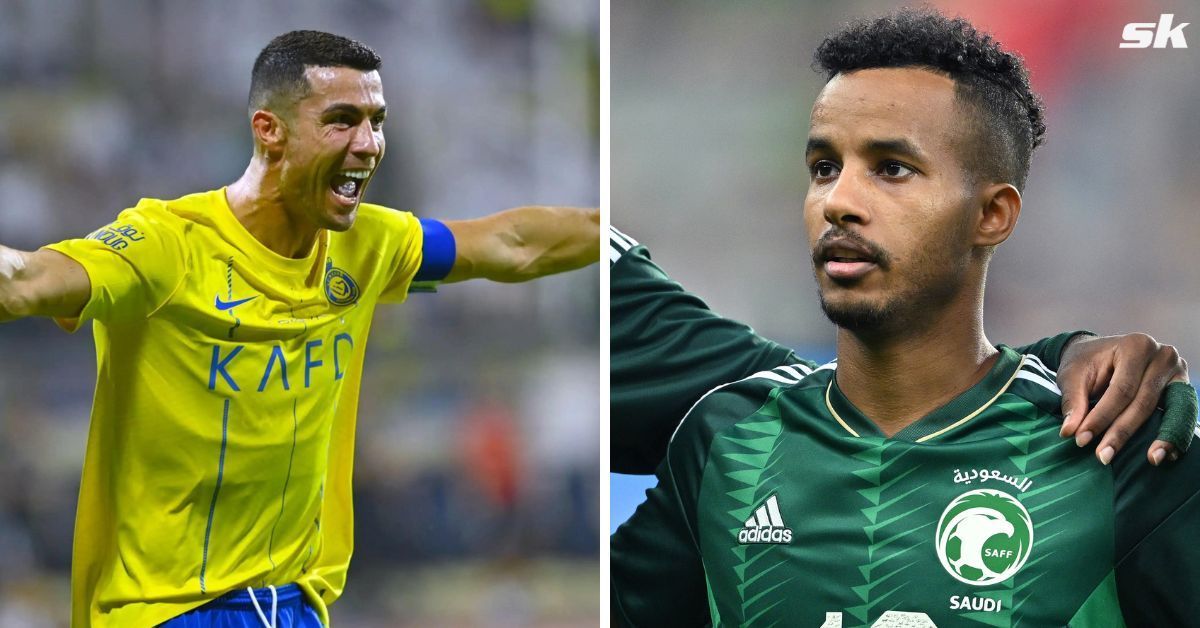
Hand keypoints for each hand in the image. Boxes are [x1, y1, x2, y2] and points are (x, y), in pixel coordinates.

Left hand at [1057, 333, 1193, 465]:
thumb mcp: (1072, 376)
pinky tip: (1166, 454)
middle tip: (1103, 456)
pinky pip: (1183, 412)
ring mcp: (1177, 370)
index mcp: (1135, 346)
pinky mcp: (1182, 386)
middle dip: (1122, 432)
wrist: (1100, 351)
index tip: (1081, 440)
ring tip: (1151, 460)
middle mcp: (1162, 355)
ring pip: (1169, 409)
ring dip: (1162, 438)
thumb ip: (1072, 401)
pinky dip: (1175, 433)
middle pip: (1143, 402)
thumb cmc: (1085, 362)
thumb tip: (1070, 432)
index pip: (1120, 390)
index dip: (1101, 417)